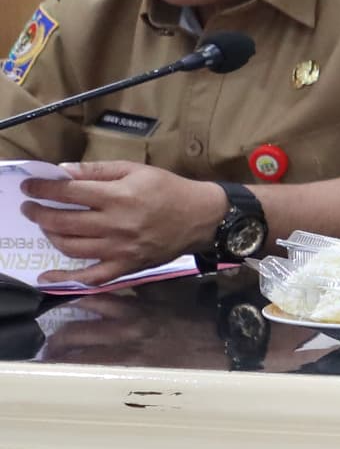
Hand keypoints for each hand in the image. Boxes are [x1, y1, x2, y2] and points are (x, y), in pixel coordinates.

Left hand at [23, 162, 225, 284]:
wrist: (202, 217)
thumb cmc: (169, 190)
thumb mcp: (135, 170)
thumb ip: (97, 170)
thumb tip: (63, 172)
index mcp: (118, 196)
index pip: (68, 192)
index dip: (43, 190)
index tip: (29, 188)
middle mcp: (116, 224)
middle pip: (63, 221)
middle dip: (39, 213)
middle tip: (30, 207)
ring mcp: (120, 249)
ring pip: (71, 246)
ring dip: (51, 235)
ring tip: (47, 226)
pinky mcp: (127, 266)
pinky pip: (92, 277)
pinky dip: (68, 279)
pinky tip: (49, 278)